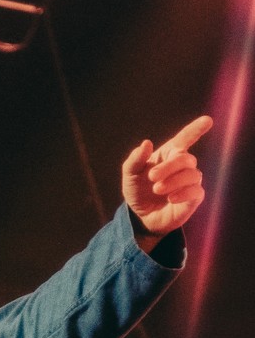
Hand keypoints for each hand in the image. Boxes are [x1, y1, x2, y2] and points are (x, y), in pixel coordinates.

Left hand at [122, 115, 212, 237]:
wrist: (140, 217)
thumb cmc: (137, 192)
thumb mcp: (130, 175)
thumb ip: (135, 160)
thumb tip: (146, 144)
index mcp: (168, 155)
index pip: (185, 139)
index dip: (195, 129)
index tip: (207, 120)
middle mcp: (182, 166)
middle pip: (185, 158)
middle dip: (169, 166)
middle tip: (152, 177)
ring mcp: (190, 181)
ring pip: (192, 174)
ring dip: (173, 181)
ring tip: (157, 189)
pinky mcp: (194, 198)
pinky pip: (196, 191)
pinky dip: (183, 193)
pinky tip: (170, 198)